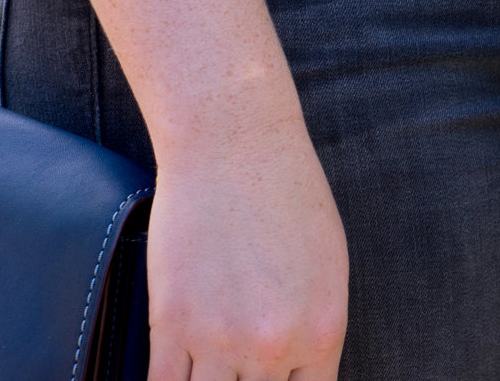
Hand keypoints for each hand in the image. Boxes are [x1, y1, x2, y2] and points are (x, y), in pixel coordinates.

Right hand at [146, 120, 348, 380]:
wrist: (232, 142)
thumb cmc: (286, 193)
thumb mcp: (328, 269)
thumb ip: (314, 332)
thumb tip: (296, 373)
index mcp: (322, 333)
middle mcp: (273, 346)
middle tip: (237, 375)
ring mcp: (220, 339)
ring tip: (209, 372)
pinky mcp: (172, 324)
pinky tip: (175, 376)